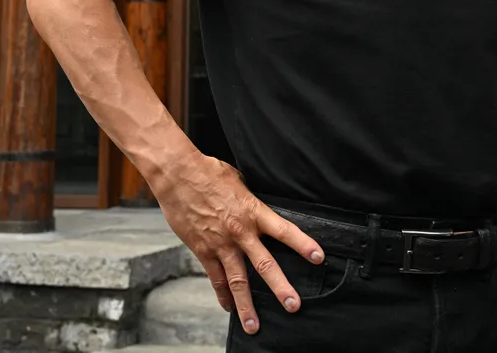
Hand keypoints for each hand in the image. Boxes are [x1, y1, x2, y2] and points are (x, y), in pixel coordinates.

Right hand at [154, 155, 322, 334]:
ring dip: (246, 304)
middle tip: (293, 305)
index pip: (284, 230)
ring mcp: (220, 244)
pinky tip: (229, 306)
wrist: (178, 175)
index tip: (318, 257)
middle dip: (280, 287)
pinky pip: (215, 277)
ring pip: (237, 280)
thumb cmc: (209, 172)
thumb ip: (251, 199)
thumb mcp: (240, 181)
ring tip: (254, 325)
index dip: (303, 244)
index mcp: (253, 211)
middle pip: (264, 264)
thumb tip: (258, 206)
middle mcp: (240, 232)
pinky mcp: (202, 250)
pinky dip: (222, 293)